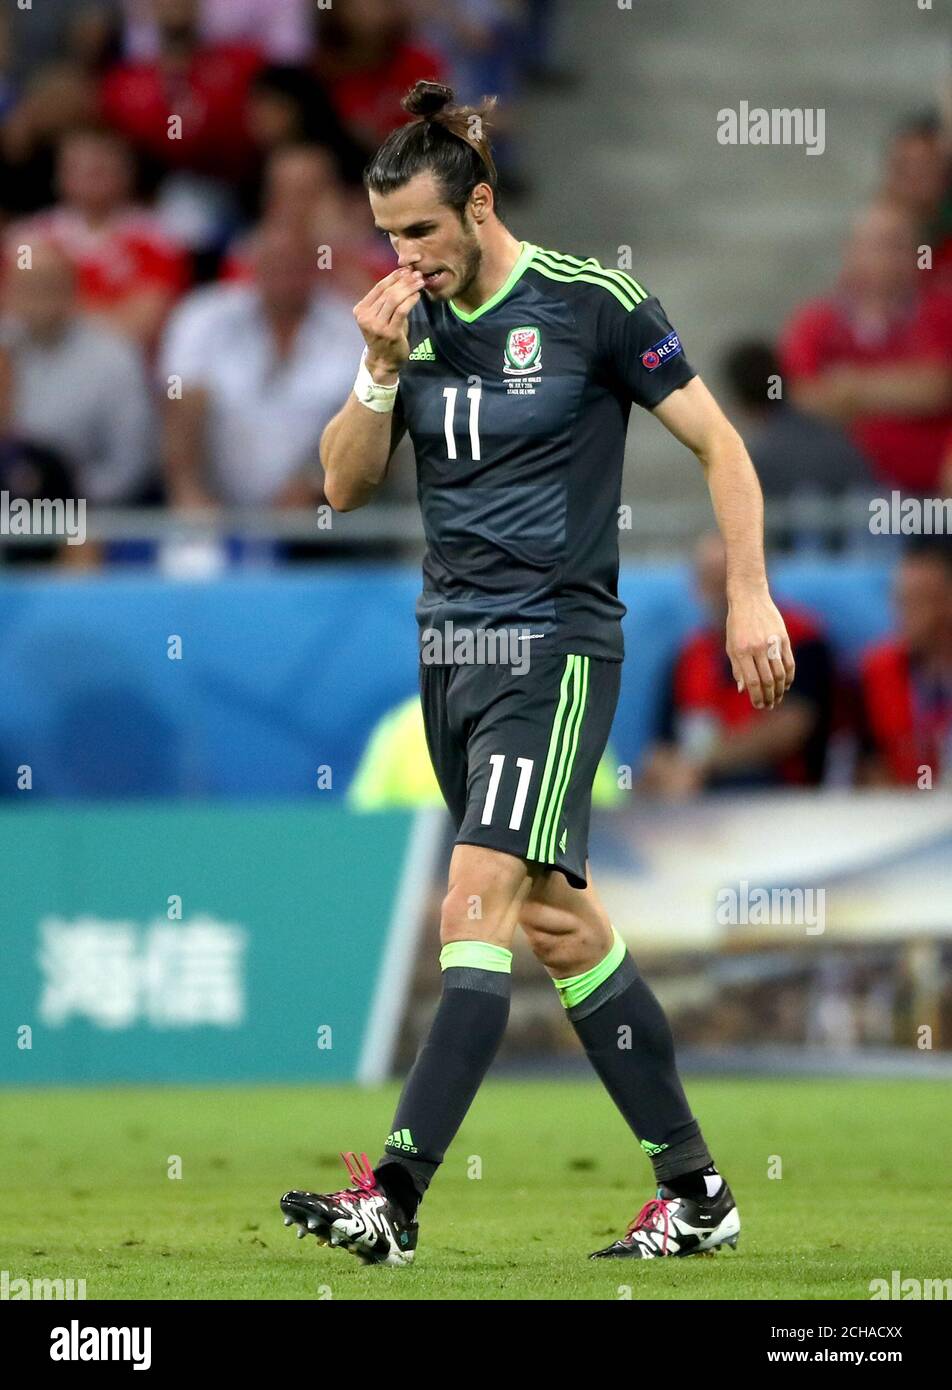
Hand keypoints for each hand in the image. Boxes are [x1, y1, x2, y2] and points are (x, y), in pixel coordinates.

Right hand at [353, 267, 424, 381]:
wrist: (384, 361)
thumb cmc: (385, 336)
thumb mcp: (380, 316)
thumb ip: (386, 300)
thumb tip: (403, 277)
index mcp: (360, 310)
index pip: (378, 288)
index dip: (393, 277)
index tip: (406, 270)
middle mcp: (366, 317)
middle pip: (387, 292)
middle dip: (404, 281)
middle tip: (417, 275)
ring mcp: (377, 326)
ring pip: (394, 299)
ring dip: (409, 288)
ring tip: (420, 282)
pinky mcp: (389, 333)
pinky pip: (402, 311)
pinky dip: (411, 300)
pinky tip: (418, 295)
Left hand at [726, 589, 794, 709]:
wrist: (750, 598)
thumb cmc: (737, 624)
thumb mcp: (731, 646)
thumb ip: (737, 668)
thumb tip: (743, 690)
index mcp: (742, 651)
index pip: (752, 682)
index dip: (756, 697)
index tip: (758, 705)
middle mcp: (757, 648)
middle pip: (767, 681)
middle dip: (769, 697)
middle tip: (769, 706)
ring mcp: (772, 643)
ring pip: (780, 674)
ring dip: (780, 690)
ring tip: (778, 698)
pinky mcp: (784, 638)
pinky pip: (789, 662)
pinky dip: (789, 676)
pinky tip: (786, 684)